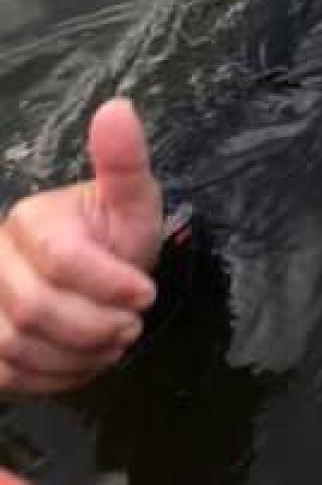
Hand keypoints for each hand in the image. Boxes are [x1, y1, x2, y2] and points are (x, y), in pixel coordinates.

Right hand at [0, 98, 162, 394]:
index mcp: (29, 220)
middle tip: (132, 326)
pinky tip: (86, 360)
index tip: (146, 293)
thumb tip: (118, 107)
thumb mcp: (133, 202)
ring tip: (114, 341)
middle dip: (96, 325)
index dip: (108, 284)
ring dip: (80, 355)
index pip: (60, 260)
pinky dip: (57, 378)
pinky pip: (8, 376)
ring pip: (18, 347)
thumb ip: (124, 163)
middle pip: (34, 310)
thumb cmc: (116, 237)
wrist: (98, 277)